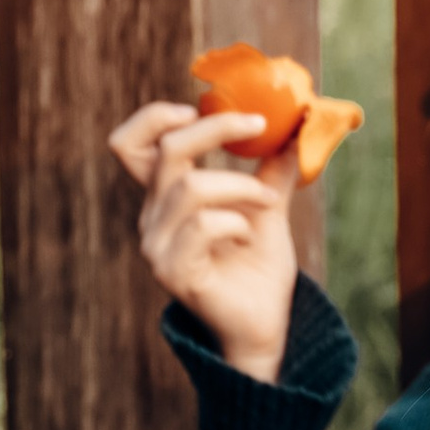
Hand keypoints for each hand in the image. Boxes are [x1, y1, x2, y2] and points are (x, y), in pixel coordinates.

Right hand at [109, 102, 299, 382]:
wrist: (265, 322)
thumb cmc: (259, 266)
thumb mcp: (267, 205)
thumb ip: (272, 167)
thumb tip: (298, 124)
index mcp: (164, 196)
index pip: (130, 145)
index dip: (154, 118)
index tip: (198, 108)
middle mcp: (152, 217)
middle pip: (165, 151)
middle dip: (215, 129)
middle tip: (259, 127)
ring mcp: (157, 247)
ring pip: (191, 188)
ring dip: (241, 186)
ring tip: (268, 202)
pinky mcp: (172, 272)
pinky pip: (202, 226)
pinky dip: (235, 222)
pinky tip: (248, 237)